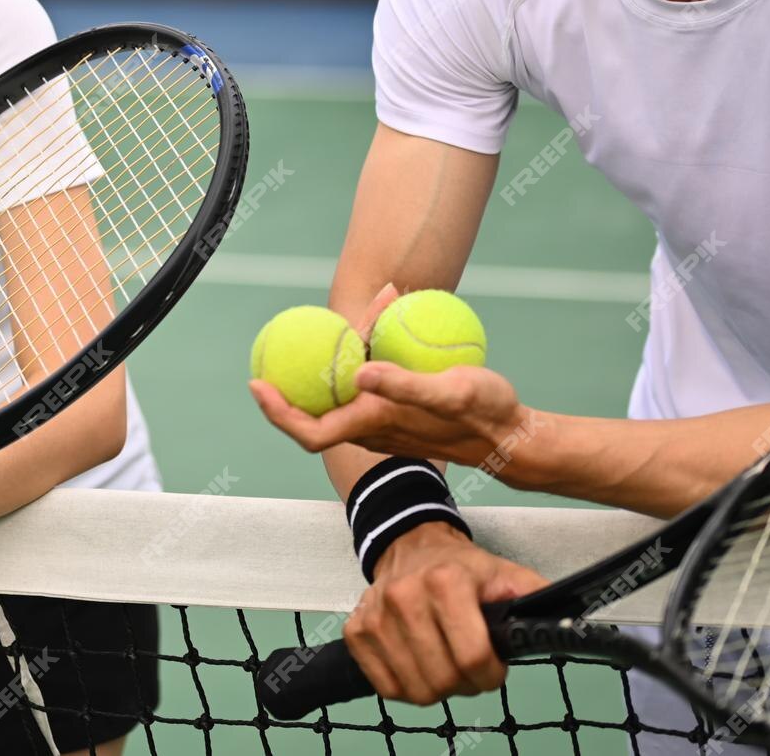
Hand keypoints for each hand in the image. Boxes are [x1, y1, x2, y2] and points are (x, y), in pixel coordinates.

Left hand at [251, 360, 534, 472]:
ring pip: (338, 401)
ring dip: (323, 370)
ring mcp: (383, 424)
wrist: (512, 436)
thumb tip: (359, 374)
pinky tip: (363, 335)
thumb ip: (404, 386)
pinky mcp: (397, 415)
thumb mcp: (451, 392)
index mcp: (374, 423)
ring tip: (317, 332)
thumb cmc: (485, 413)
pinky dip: (351, 365)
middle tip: (271, 351)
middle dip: (289, 387)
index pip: (310, 431)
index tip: (256, 385)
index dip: (278, 412)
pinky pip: (360, 391)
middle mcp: (372, 429)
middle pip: (315, 415)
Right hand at [343, 523, 547, 702]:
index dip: (491, 675)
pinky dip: (407, 687)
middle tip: (470, 667)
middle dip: (465, 683)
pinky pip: (386, 688)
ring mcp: (376, 615)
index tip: (494, 668)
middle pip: (444, 679)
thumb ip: (533, 596)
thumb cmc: (460, 567)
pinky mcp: (357, 631)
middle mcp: (405, 596)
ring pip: (415, 690)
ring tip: (445, 663)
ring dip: (437, 688)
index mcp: (445, 582)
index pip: (473, 657)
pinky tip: (418, 663)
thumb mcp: (504, 574)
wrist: (410, 545)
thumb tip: (565, 622)